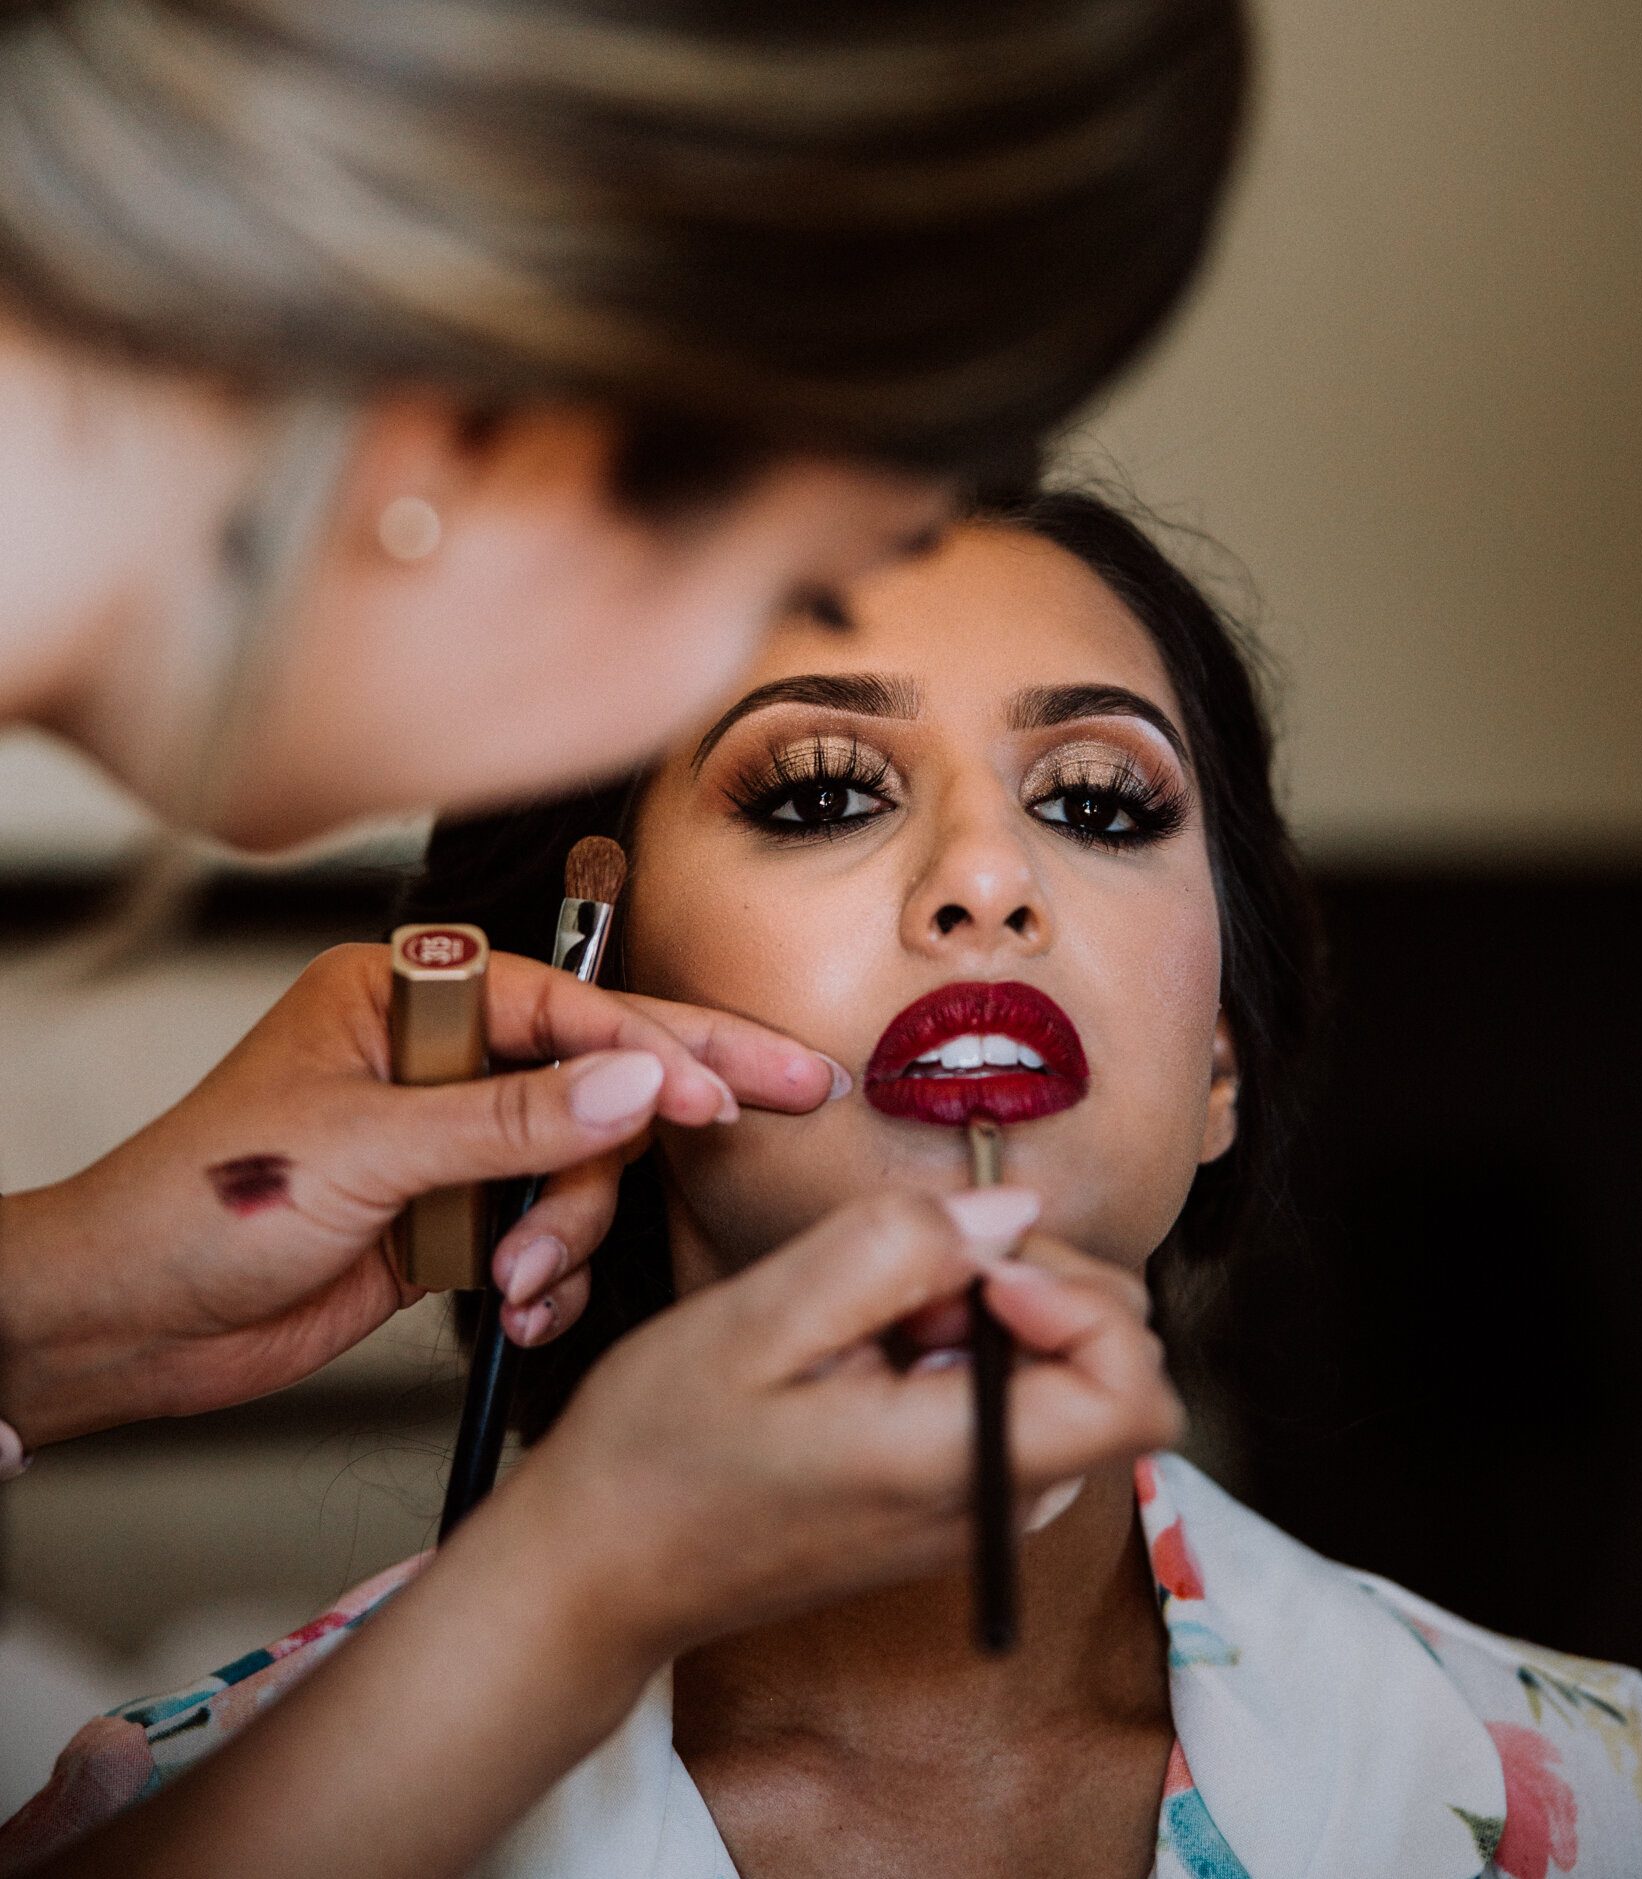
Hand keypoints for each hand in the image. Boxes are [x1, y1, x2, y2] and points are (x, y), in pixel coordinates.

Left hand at [0, 944, 840, 1445]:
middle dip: (676, 1097)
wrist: (131, 1324)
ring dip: (569, 1225)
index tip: (720, 1094)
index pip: (564, 1006)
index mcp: (403, 997)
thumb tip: (635, 1086)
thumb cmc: (198, 1204)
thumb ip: (511, 1119)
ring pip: (581, 1162)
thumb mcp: (364, 1150)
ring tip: (519, 1274)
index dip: (651, 1048)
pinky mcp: (456, 1212)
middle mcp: (439, 1056)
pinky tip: (516, 1303)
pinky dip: (548, 1268)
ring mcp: (453, 1137)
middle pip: (596, 1065)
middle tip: (790, 1092)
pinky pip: (548, 1225)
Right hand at [510, 1190, 1182, 1660]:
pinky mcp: (951, 1504)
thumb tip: (1013, 1214)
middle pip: (1112, 1365)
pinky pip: (1009, 1401)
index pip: (1133, 1390)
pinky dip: (962, 1349)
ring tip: (870, 1315)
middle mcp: (992, 1507)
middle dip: (1033, 1284)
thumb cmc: (657, 1453)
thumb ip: (894, 1252)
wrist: (598, 1574)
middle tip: (912, 1273)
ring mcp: (977, 1513)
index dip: (1082, 1296)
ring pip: (1062, 1374)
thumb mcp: (758, 1319)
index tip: (981, 1263)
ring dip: (989, 1312)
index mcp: (955, 1471)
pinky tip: (869, 1349)